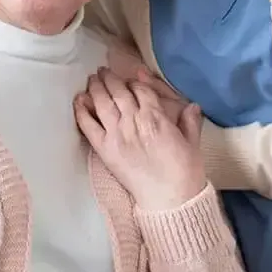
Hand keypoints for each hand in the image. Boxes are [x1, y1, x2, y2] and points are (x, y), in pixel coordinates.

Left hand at [74, 67, 205, 211]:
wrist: (170, 200)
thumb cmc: (184, 172)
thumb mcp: (192, 142)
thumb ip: (190, 121)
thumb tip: (192, 105)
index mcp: (156, 117)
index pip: (140, 89)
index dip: (133, 81)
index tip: (129, 78)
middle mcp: (134, 121)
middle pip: (118, 91)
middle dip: (110, 78)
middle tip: (103, 71)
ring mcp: (117, 134)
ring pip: (102, 102)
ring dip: (96, 87)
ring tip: (92, 79)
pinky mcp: (105, 149)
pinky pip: (88, 126)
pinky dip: (82, 111)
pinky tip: (79, 100)